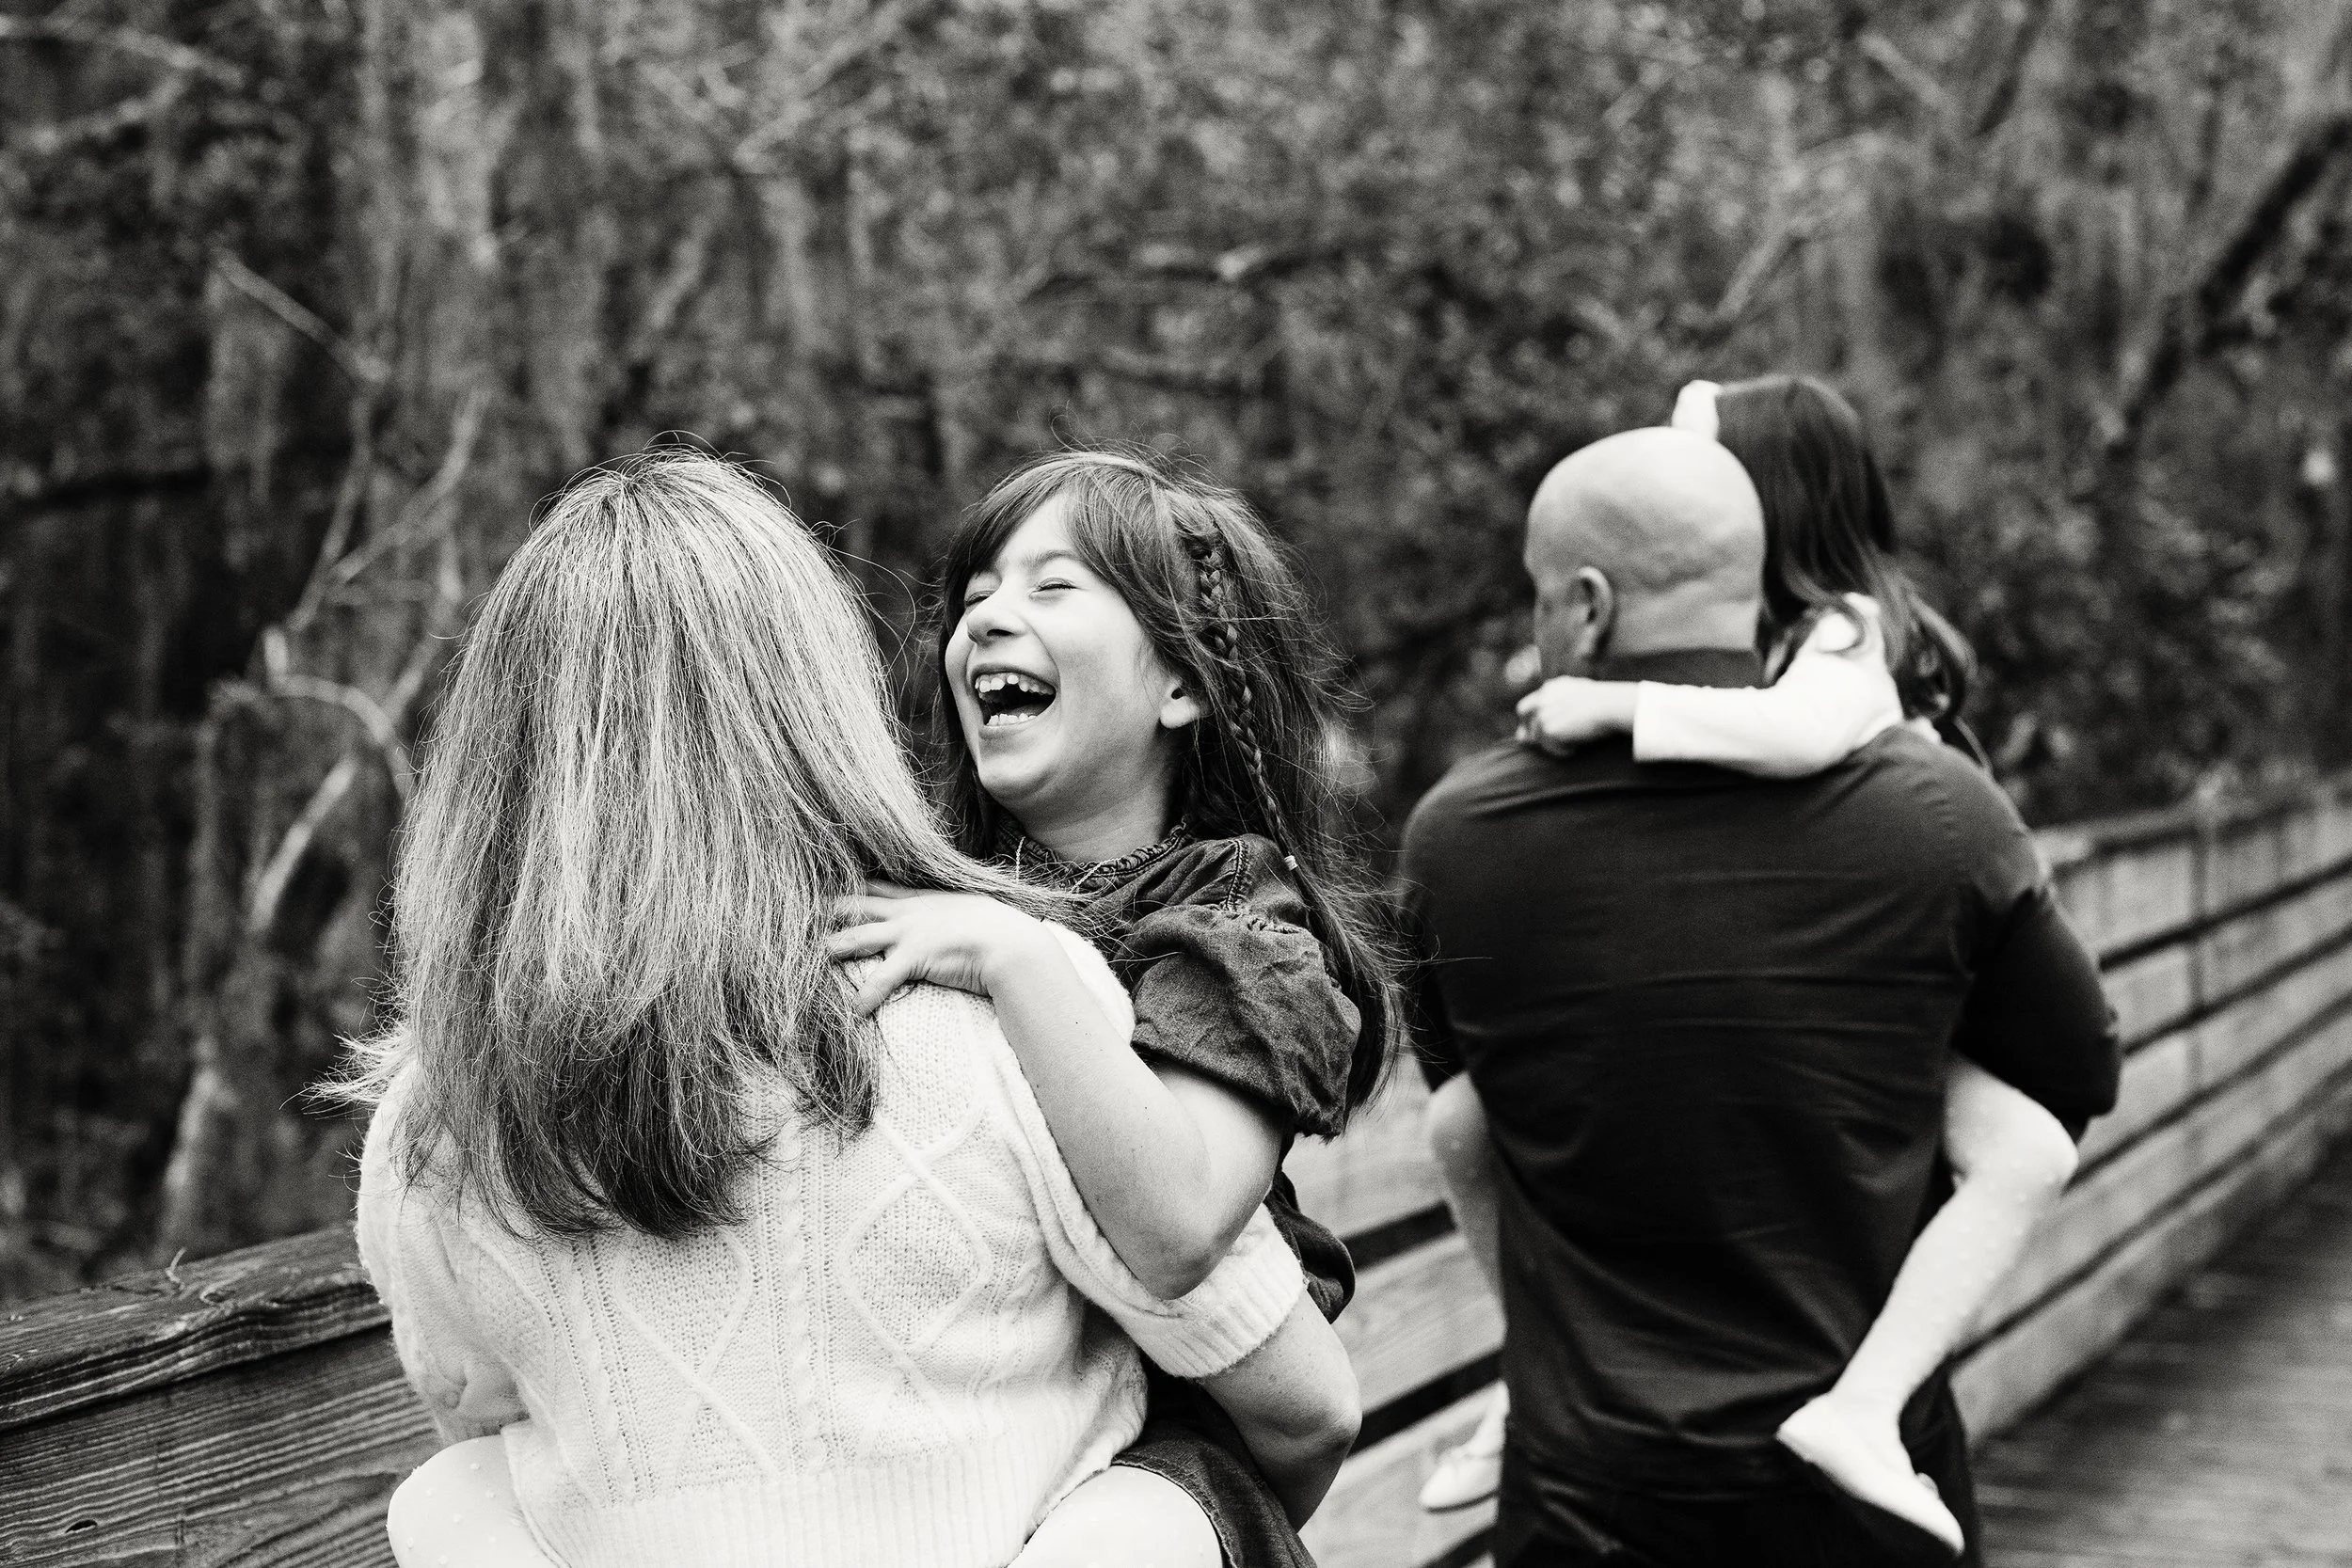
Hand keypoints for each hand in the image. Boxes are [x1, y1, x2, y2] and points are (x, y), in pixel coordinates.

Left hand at [826, 881, 1050, 1013]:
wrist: (1011, 944)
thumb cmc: (999, 930)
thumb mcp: (970, 909)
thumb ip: (950, 911)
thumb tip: (951, 917)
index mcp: (921, 898)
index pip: (875, 886)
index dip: (848, 888)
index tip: (825, 892)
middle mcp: (909, 911)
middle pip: (855, 904)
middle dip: (828, 912)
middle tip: (799, 920)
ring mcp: (909, 932)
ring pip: (857, 936)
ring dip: (833, 947)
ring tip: (810, 959)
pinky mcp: (914, 957)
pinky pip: (880, 979)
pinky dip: (865, 996)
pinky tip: (853, 1012)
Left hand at [1515, 677, 1636, 753]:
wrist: (1610, 706)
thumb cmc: (1605, 703)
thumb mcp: (1581, 695)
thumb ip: (1563, 702)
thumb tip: (1551, 717)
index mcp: (1552, 687)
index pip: (1530, 702)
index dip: (1531, 717)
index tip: (1536, 729)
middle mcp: (1543, 698)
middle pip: (1523, 713)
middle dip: (1528, 727)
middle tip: (1536, 742)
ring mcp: (1543, 713)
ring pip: (1538, 735)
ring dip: (1553, 743)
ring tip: (1573, 745)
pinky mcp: (1548, 729)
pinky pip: (1549, 747)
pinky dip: (1562, 751)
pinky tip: (1575, 748)